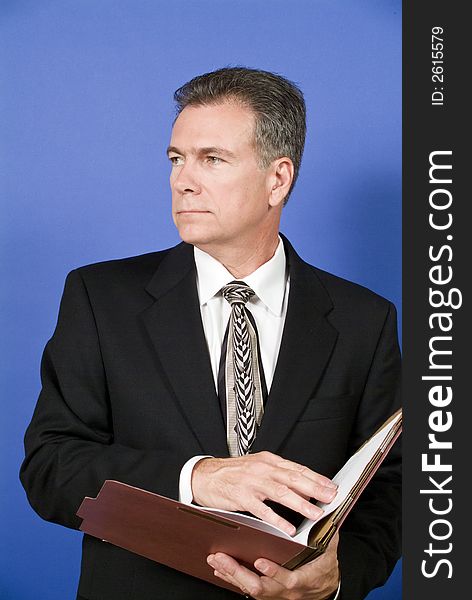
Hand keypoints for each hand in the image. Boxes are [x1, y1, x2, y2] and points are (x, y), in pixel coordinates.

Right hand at [192, 451, 336, 535]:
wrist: (204, 475)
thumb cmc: (232, 473)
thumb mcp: (257, 466)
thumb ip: (276, 473)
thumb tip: (301, 483)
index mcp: (268, 460)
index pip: (297, 468)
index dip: (316, 478)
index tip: (331, 486)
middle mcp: (263, 468)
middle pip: (293, 478)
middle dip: (315, 489)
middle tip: (331, 498)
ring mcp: (252, 482)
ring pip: (281, 492)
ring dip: (301, 503)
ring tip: (316, 513)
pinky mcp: (241, 496)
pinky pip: (262, 509)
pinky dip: (277, 519)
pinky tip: (288, 528)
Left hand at [207, 532, 339, 598]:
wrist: (323, 586)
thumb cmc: (323, 566)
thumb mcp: (327, 551)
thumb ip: (325, 533)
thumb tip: (326, 513)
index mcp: (301, 579)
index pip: (287, 579)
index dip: (273, 572)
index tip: (260, 561)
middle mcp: (284, 591)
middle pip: (259, 587)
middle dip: (237, 573)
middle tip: (221, 558)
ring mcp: (273, 593)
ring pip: (248, 588)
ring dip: (229, 573)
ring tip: (215, 558)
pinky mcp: (264, 592)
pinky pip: (245, 587)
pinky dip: (231, 577)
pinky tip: (219, 567)